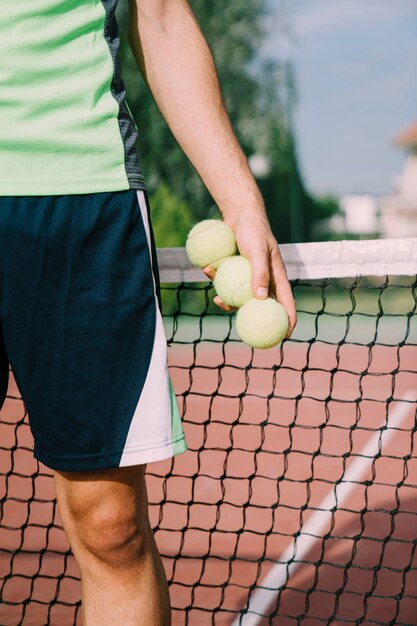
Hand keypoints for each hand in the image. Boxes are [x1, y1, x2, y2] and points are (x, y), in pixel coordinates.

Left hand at [202, 210, 296, 338]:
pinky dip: (217, 281)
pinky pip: (226, 282)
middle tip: (243, 331)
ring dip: (229, 301)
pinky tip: (207, 272)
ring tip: (218, 301)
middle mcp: (264, 279)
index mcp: (277, 276)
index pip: (287, 303)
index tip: (285, 337)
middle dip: (252, 319)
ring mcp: (249, 276)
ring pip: (241, 297)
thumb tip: (261, 299)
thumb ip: (260, 274)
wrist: (239, 213)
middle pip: (262, 306)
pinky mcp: (235, 270)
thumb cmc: (253, 231)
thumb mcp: (257, 251)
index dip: (288, 321)